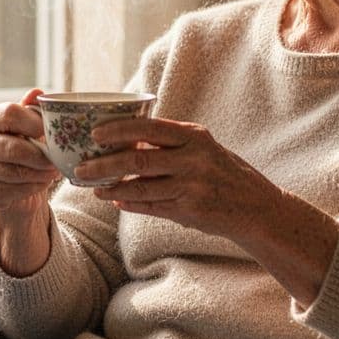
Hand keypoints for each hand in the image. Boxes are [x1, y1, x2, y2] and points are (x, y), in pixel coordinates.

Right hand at [0, 88, 59, 213]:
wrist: (15, 183)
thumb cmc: (24, 147)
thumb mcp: (29, 125)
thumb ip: (33, 109)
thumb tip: (36, 93)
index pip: (10, 114)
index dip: (35, 122)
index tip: (53, 132)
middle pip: (12, 148)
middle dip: (40, 156)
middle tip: (57, 159)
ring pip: (15, 172)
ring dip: (40, 174)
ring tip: (54, 171)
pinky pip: (14, 190)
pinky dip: (33, 187)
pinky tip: (41, 182)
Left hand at [75, 117, 281, 240]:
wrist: (257, 208)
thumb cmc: (224, 172)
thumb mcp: (203, 147)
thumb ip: (170, 143)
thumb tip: (125, 140)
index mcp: (194, 136)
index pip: (148, 127)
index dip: (118, 130)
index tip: (95, 133)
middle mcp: (193, 158)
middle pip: (137, 159)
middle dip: (104, 164)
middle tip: (81, 168)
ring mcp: (192, 186)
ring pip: (140, 187)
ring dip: (112, 188)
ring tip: (93, 189)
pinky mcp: (191, 211)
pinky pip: (152, 206)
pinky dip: (130, 204)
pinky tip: (116, 201)